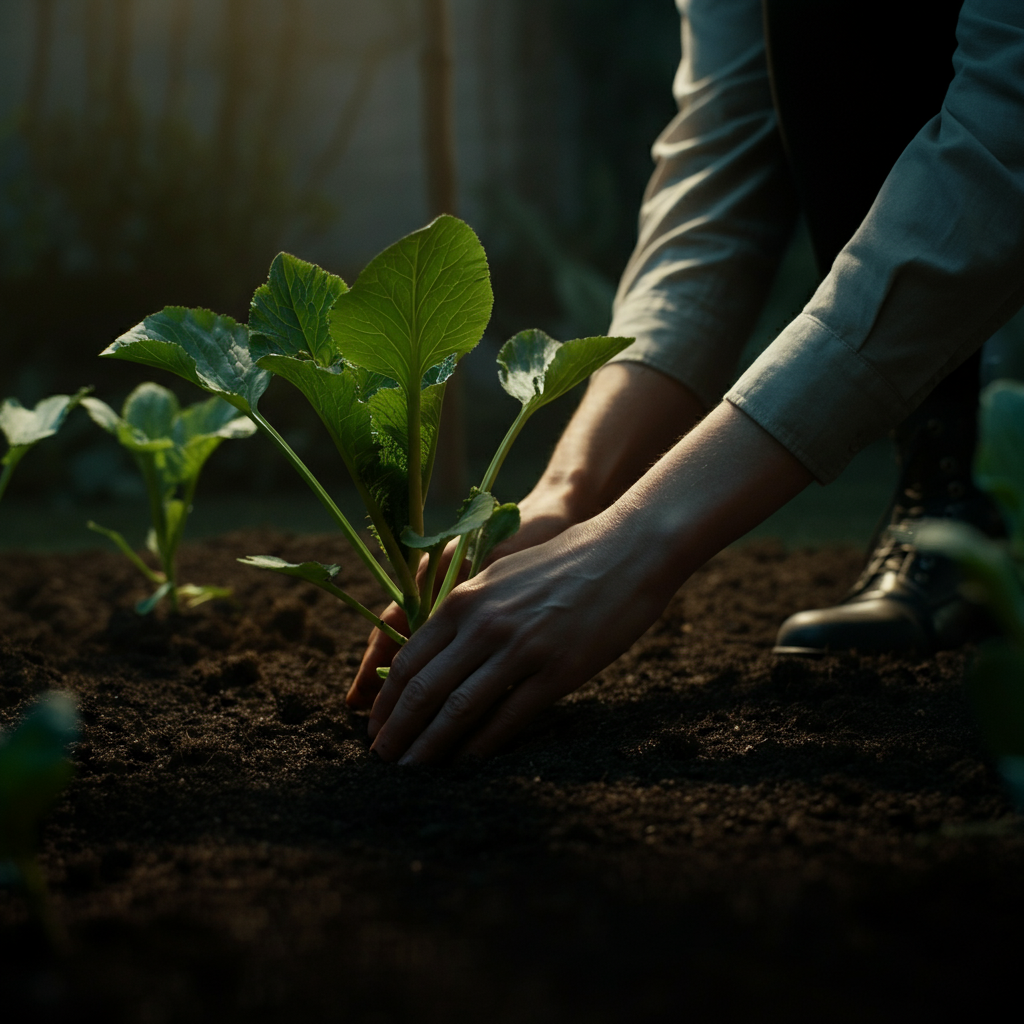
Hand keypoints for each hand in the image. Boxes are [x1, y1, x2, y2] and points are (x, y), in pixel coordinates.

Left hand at [362, 401, 812, 762]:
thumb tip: (434, 653)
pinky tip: (467, 763)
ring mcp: (520, 649)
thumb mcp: (500, 576)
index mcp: (465, 599)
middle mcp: (484, 624)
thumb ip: (466, 612)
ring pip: (459, 709)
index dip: (386, 700)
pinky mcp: (556, 671)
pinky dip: (481, 746)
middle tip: (381, 759)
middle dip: (397, 731)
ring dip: (430, 746)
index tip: (375, 727)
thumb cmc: (562, 562)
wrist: (625, 552)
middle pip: (424, 689)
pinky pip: (508, 718)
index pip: (408, 660)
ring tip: (412, 772)